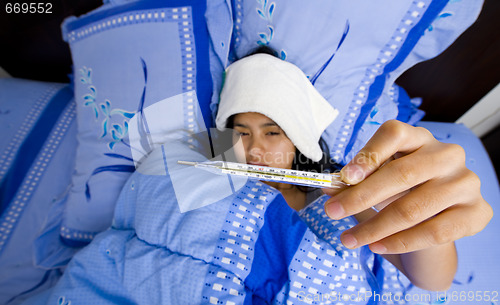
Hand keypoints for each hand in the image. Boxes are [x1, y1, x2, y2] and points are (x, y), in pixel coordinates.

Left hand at [323, 120, 492, 253]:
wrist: (433, 228)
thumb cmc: (400, 197)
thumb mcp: (374, 186)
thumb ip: (352, 184)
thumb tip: (328, 187)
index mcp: (419, 139)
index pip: (394, 134)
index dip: (368, 154)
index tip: (345, 177)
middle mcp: (447, 155)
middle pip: (401, 172)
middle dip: (360, 196)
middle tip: (332, 212)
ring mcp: (466, 183)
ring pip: (413, 207)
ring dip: (374, 228)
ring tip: (348, 239)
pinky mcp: (477, 212)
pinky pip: (434, 231)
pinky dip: (400, 242)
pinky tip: (377, 246)